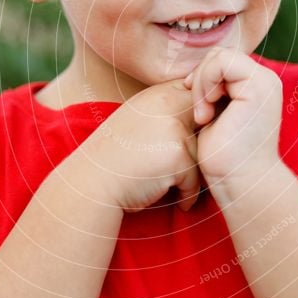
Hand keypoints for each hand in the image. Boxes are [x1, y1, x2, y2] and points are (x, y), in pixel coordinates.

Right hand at [83, 79, 201, 213]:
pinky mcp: (179, 157)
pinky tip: (180, 204)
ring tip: (176, 189)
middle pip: (207, 123)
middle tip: (193, 168)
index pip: (194, 97)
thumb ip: (166, 111)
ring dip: (193, 175)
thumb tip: (205, 115)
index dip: (198, 119)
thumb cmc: (114, 159)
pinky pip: (197, 178)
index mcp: (157, 94)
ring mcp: (174, 129)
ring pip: (202, 154)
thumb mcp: (137, 120)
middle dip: (204, 145)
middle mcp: (167, 104)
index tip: (188, 144)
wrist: (90, 184)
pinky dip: (189, 195)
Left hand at [183, 47, 282, 204]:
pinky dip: (205, 84)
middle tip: (198, 113)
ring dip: (202, 84)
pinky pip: (221, 62)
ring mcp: (264, 81)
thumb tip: (190, 76)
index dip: (202, 77)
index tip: (196, 107)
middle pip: (219, 55)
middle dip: (200, 79)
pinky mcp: (257, 87)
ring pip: (219, 56)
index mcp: (256, 86)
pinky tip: (206, 114)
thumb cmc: (223, 158)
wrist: (240, 184)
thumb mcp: (215, 116)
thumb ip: (212, 92)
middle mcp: (265, 80)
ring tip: (203, 116)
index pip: (221, 61)